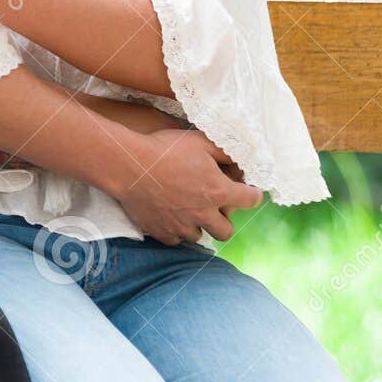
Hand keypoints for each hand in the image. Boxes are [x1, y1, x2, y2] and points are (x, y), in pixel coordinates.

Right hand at [109, 126, 262, 245]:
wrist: (128, 166)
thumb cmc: (164, 150)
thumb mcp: (199, 141)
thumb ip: (224, 151)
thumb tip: (239, 157)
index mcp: (218, 191)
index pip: (251, 200)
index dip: (253, 194)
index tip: (249, 192)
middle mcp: (204, 214)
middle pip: (227, 231)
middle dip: (224, 220)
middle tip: (214, 207)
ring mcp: (182, 227)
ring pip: (200, 236)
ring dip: (198, 225)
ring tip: (187, 209)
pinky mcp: (162, 233)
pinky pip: (176, 240)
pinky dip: (176, 230)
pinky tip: (169, 215)